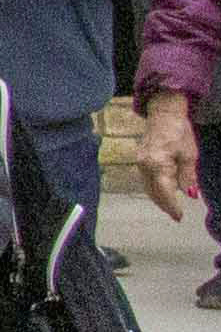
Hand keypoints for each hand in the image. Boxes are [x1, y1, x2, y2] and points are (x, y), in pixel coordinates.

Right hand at [147, 94, 202, 222]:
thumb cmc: (179, 132)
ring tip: (170, 206)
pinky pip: (146, 180)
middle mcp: (144, 166)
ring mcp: (139, 163)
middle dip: (164, 205)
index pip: (164, 192)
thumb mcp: (189, 155)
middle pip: (153, 192)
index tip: (179, 217)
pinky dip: (154, 188)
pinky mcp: (139, 160)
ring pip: (148, 187)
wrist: (163, 114)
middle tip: (176, 215)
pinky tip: (162, 191)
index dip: (172, 206)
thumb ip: (187, 176)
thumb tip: (191, 195)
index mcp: (157, 165)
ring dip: (158, 198)